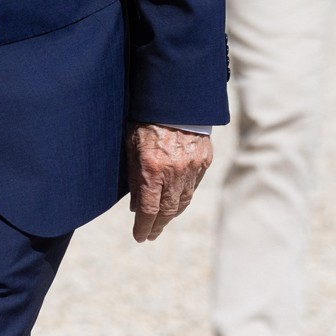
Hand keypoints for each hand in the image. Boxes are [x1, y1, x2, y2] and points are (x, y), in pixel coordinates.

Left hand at [126, 123, 212, 241]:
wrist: (176, 98)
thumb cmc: (146, 119)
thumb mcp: (131, 145)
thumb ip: (134, 177)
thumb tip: (136, 206)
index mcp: (153, 168)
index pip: (149, 209)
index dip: (144, 226)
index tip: (139, 237)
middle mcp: (174, 172)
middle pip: (168, 210)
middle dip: (158, 225)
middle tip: (150, 235)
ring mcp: (192, 167)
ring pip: (183, 201)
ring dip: (172, 214)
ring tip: (162, 221)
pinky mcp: (204, 160)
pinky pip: (193, 186)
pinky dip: (184, 197)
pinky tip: (177, 201)